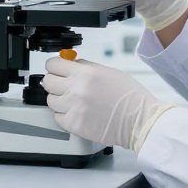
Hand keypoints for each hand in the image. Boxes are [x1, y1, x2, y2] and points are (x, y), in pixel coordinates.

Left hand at [44, 56, 174, 151]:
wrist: (140, 120)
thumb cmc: (129, 97)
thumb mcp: (107, 72)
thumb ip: (85, 67)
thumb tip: (69, 63)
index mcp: (85, 74)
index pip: (53, 64)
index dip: (54, 66)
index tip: (56, 69)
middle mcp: (77, 90)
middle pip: (47, 81)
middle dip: (54, 82)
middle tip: (62, 84)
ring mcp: (74, 108)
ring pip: (50, 100)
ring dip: (59, 100)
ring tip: (73, 101)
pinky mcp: (75, 125)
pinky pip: (58, 117)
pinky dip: (64, 115)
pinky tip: (77, 112)